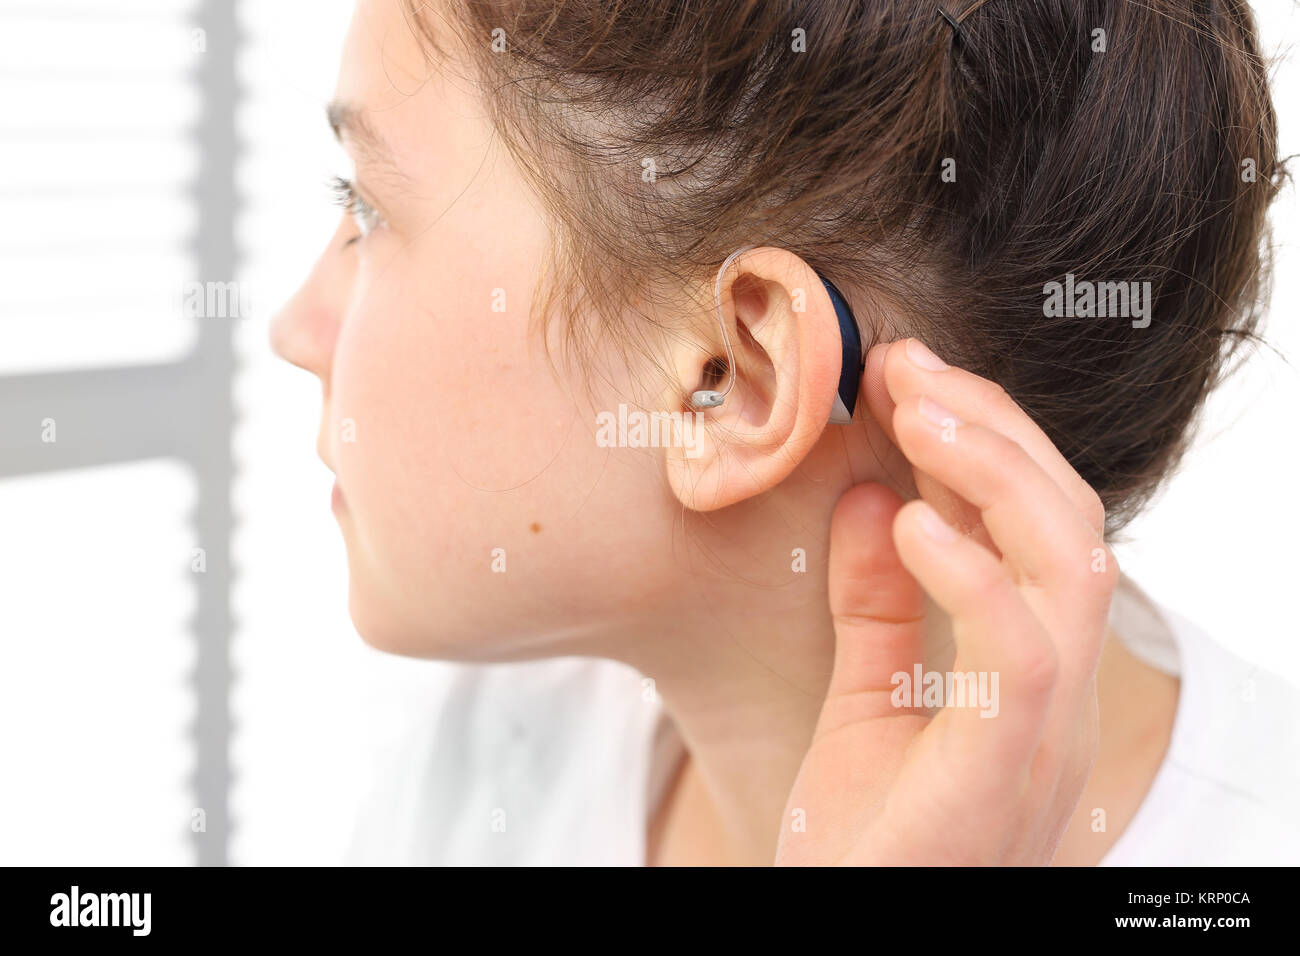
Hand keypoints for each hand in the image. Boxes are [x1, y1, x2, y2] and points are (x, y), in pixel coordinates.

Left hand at [774, 338, 1115, 865]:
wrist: (855, 928)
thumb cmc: (867, 838)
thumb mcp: (867, 697)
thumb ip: (877, 604)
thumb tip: (878, 500)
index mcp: (1032, 672)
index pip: (1041, 527)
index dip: (986, 440)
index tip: (910, 376)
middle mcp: (1059, 691)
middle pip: (1071, 522)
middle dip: (995, 427)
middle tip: (910, 362)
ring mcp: (1044, 729)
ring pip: (1072, 563)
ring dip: (997, 469)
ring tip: (919, 406)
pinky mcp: (1004, 765)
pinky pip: (1023, 649)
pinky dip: (977, 570)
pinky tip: (914, 518)